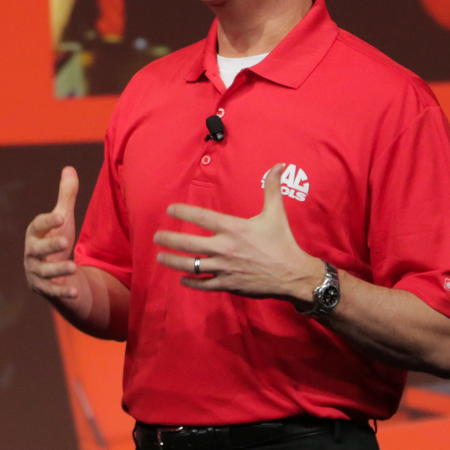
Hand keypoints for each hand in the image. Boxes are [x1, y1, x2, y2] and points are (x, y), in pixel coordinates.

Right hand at [23, 166, 82, 302]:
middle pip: (37, 249)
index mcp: (35, 232)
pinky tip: (76, 291)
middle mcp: (32, 252)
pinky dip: (63, 292)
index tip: (61, 216)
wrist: (51, 272)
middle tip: (65, 242)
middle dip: (50, 246)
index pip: (38, 225)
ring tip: (73, 268)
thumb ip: (66, 197)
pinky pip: (52, 291)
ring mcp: (36, 271)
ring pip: (45, 272)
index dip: (48, 221)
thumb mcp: (62, 219)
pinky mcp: (43, 288)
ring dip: (58, 271)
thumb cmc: (55, 239)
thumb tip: (69, 168)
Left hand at [153, 163, 325, 306]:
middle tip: (156, 237)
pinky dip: (191, 282)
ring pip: (191, 265)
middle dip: (169, 240)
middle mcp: (225, 248)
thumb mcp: (276, 213)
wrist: (293, 274)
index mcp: (233, 228)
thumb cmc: (283, 242)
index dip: (183, 212)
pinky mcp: (228, 284)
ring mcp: (224, 268)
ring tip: (161, 257)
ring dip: (173, 261)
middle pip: (188, 244)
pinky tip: (182, 279)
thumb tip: (279, 165)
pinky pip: (204, 284)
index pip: (201, 218)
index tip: (170, 210)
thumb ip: (272, 188)